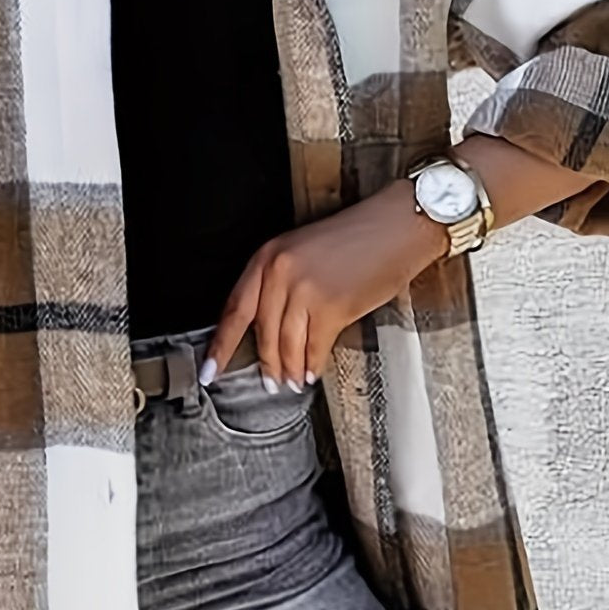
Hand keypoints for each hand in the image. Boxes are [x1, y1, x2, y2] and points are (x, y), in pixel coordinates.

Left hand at [202, 179, 446, 391]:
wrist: (398, 227)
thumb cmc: (358, 238)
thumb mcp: (304, 251)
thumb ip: (281, 285)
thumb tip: (270, 328)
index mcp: (268, 256)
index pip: (235, 309)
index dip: (220, 346)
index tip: (210, 370)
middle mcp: (280, 272)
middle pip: (262, 333)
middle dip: (266, 364)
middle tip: (268, 382)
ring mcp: (305, 290)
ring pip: (287, 345)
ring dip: (290, 370)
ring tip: (291, 382)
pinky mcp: (332, 307)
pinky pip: (314, 348)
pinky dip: (312, 365)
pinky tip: (311, 372)